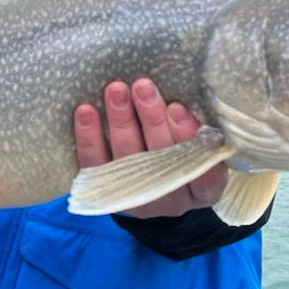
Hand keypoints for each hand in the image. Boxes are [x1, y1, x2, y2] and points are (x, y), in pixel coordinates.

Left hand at [73, 79, 226, 217]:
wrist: (154, 187)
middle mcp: (171, 201)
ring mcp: (136, 199)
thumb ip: (198, 130)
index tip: (177, 107)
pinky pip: (94, 165)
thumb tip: (181, 94)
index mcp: (203, 191)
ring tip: (116, 90)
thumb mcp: (202, 146)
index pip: (203, 170)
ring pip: (126, 159)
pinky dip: (89, 136)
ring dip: (120, 121)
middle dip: (151, 119)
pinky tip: (86, 111)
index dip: (188, 138)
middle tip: (142, 87)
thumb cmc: (185, 154)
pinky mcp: (105, 192)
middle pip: (160, 159)